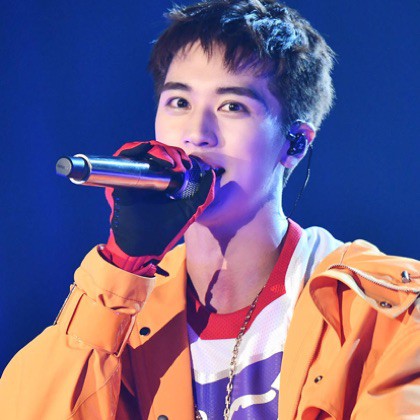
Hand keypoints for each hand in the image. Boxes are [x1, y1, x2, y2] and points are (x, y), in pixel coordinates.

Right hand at [101, 140, 214, 273]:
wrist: (142, 247)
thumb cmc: (164, 233)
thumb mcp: (189, 211)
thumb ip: (203, 195)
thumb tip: (211, 174)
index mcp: (161, 182)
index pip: (168, 158)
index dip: (178, 156)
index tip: (187, 165)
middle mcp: (146, 177)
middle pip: (156, 151)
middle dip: (170, 152)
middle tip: (178, 164)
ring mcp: (132, 177)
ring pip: (142, 149)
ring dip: (157, 149)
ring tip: (169, 162)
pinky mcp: (120, 179)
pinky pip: (123, 155)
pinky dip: (135, 148)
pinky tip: (152, 156)